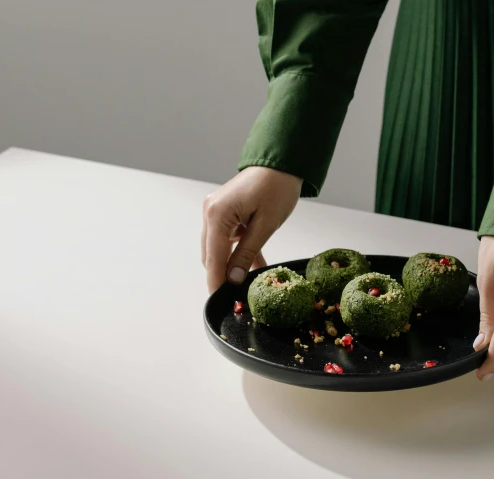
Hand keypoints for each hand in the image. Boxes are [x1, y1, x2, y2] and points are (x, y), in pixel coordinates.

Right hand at [202, 166, 302, 292]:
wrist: (282, 162)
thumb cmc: (277, 187)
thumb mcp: (265, 225)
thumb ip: (246, 253)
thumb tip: (234, 279)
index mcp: (217, 214)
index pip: (213, 258)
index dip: (216, 282)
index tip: (219, 301)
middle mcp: (211, 211)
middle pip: (211, 254)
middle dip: (222, 274)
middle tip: (237, 294)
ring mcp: (216, 210)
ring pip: (218, 248)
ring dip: (231, 264)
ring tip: (247, 282)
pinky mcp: (224, 211)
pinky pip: (227, 238)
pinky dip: (237, 251)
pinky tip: (252, 266)